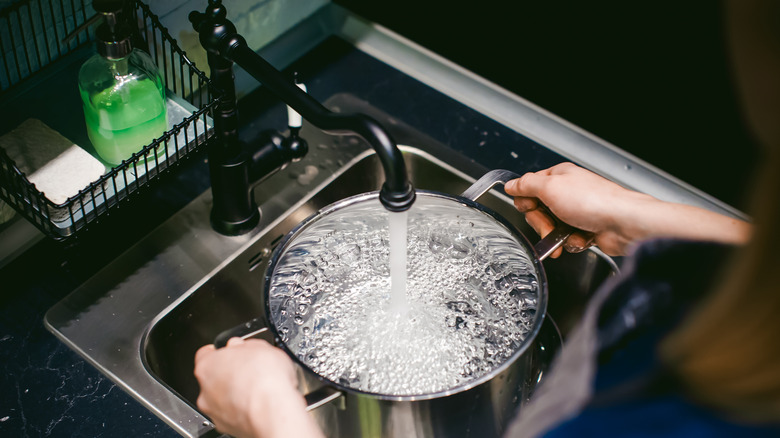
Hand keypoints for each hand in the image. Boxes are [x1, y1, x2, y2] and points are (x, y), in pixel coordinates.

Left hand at [194, 338, 323, 437]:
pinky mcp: (228, 427)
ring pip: (221, 399)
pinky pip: (233, 415)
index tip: (234, 352)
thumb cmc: (265, 379)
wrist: (273, 411)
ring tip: (259, 390)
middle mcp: (205, 390)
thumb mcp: (260, 347)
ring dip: (236, 394)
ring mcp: (215, 411)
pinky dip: (243, 410)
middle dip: (230, 374)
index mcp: (208, 365)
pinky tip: (259, 404)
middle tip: (251, 371)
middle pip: (213, 378)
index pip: (206, 354)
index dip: (222, 352)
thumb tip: (242, 346)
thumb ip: (245, 345)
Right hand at [505, 163, 750, 255]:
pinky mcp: (586, 230)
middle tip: (551, 225)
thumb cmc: (594, 201)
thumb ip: (526, 185)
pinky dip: (572, 243)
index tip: (531, 208)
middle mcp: (568, 192)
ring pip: (552, 229)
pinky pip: (566, 240)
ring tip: (569, 234)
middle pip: (538, 212)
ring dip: (557, 236)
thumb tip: (511, 184)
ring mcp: (577, 212)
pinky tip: (583, 238)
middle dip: (542, 224)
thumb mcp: (550, 187)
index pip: (528, 189)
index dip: (527, 202)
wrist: (624, 224)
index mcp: (559, 176)